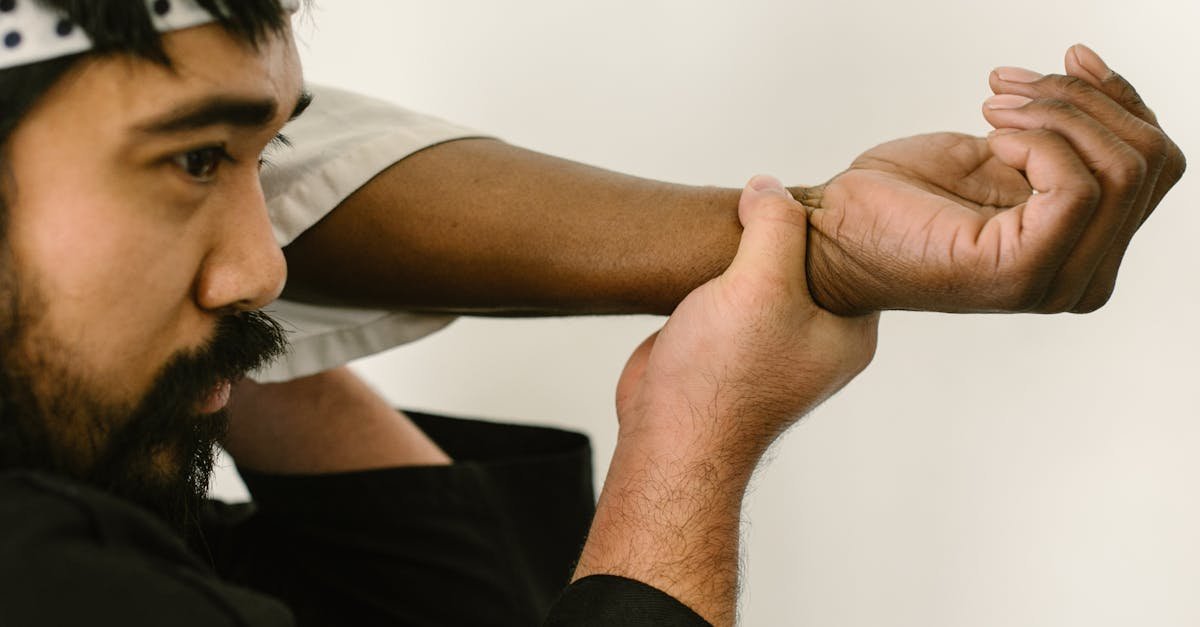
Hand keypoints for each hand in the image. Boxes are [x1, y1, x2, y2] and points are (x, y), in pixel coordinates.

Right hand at [574, 176, 876, 625]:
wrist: (668, 435)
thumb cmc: (724, 377)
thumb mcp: (762, 283)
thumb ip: (774, 225)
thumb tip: (767, 186)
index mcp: (848, 332)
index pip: (852, 257)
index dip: (827, 220)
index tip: (799, 191)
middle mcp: (815, 338)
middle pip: (806, 260)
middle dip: (778, 230)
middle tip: (757, 197)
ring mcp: (770, 343)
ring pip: (763, 274)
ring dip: (742, 250)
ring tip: (726, 218)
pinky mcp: (727, 344)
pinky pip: (729, 292)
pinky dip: (714, 272)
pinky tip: (698, 252)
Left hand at [801, 45, 1183, 315]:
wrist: (833, 233)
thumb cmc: (900, 198)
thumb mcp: (999, 150)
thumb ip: (1061, 137)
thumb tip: (1095, 78)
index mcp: (1086, 253)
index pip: (1157, 164)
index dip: (1120, 98)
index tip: (1062, 60)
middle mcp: (1082, 277)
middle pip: (1153, 162)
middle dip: (1085, 101)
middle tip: (1008, 88)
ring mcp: (1057, 281)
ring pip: (1123, 169)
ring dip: (1056, 113)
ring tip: (992, 107)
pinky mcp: (1024, 272)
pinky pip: (1076, 184)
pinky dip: (1036, 140)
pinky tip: (987, 139)